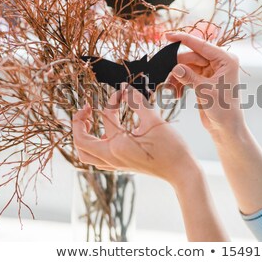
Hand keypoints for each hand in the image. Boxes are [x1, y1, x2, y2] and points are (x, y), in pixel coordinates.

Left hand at [72, 84, 197, 187]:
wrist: (182, 172)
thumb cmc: (171, 148)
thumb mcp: (154, 121)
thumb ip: (137, 102)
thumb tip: (124, 89)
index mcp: (118, 146)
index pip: (106, 117)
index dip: (112, 100)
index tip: (121, 92)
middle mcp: (112, 157)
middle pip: (81, 142)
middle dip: (79, 123)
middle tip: (86, 109)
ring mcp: (116, 164)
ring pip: (86, 155)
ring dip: (83, 137)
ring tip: (89, 122)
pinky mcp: (122, 166)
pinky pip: (98, 159)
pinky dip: (94, 146)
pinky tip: (105, 134)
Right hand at [166, 32, 244, 135]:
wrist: (226, 128)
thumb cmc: (223, 110)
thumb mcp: (205, 92)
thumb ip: (189, 77)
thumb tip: (175, 67)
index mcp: (225, 60)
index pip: (201, 45)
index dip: (183, 39)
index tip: (167, 35)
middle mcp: (219, 62)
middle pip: (191, 57)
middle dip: (177, 67)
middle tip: (165, 77)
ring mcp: (211, 71)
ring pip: (187, 67)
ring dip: (176, 77)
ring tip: (170, 91)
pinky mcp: (204, 80)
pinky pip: (187, 75)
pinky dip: (179, 83)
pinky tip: (175, 94)